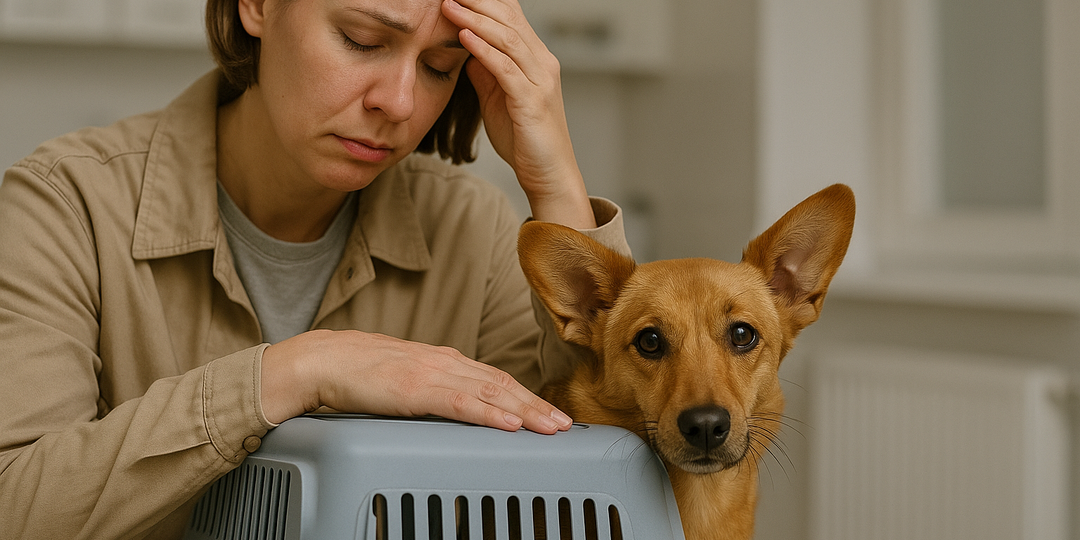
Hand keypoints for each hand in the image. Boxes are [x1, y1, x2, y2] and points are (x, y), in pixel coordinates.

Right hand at [260, 329, 571, 433]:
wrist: (323, 360)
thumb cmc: (359, 372)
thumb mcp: (406, 380)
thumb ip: (434, 390)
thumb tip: (457, 406)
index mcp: (444, 361)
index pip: (496, 380)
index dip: (526, 398)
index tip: (549, 414)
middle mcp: (445, 363)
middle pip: (502, 386)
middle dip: (537, 407)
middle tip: (566, 425)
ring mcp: (432, 374)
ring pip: (490, 393)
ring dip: (525, 412)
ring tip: (551, 427)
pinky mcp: (416, 388)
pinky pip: (460, 403)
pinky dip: (489, 413)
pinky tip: (508, 423)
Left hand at [441, 0, 595, 227]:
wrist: (549, 173)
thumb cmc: (523, 138)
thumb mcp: (497, 98)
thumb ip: (485, 71)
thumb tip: (464, 46)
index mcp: (535, 58)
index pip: (511, 16)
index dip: (485, 0)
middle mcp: (542, 62)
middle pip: (509, 18)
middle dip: (478, 1)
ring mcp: (540, 80)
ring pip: (508, 38)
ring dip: (475, 19)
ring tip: (448, 5)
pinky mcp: (532, 101)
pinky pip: (506, 68)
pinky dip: (484, 50)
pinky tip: (463, 37)